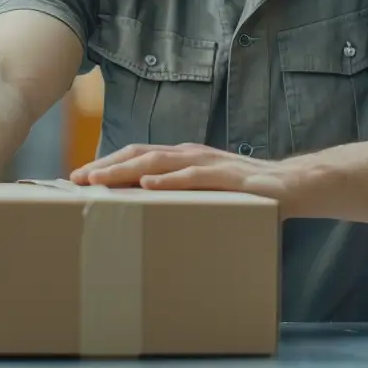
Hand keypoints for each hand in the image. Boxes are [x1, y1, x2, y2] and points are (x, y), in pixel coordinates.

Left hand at [71, 142, 310, 210]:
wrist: (292, 187)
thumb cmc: (246, 195)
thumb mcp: (205, 194)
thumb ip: (179, 198)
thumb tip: (143, 214)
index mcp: (185, 158)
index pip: (138, 154)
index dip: (107, 163)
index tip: (78, 176)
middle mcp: (193, 155)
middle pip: (141, 154)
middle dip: (106, 165)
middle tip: (75, 179)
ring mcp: (210, 163)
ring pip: (160, 161)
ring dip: (126, 169)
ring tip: (99, 180)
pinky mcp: (228, 176)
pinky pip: (193, 176)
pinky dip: (169, 180)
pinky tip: (148, 185)